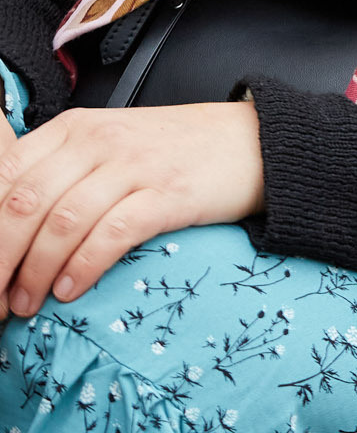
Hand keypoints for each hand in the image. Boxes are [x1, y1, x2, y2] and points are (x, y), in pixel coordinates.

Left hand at [0, 101, 266, 313]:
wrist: (256, 142)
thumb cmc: (179, 151)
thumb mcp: (112, 145)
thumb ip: (62, 170)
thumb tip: (12, 223)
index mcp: (74, 128)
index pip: (3, 178)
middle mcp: (98, 142)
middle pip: (23, 205)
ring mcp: (135, 166)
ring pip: (61, 222)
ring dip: (35, 273)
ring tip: (27, 304)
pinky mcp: (169, 194)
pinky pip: (112, 233)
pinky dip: (83, 267)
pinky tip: (71, 291)